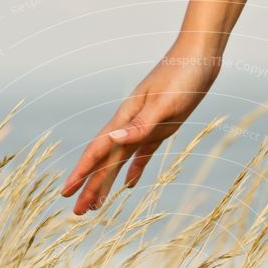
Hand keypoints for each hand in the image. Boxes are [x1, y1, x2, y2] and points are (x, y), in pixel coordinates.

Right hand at [61, 40, 221, 213]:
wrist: (200, 54)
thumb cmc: (184, 75)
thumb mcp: (165, 103)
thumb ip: (139, 125)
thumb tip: (112, 141)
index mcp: (127, 119)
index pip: (98, 151)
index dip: (82, 174)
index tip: (67, 193)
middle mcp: (130, 125)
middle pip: (104, 162)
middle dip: (89, 187)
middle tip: (78, 212)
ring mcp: (143, 127)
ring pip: (118, 161)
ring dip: (106, 182)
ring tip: (96, 205)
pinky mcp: (160, 128)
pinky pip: (140, 155)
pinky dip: (133, 171)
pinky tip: (128, 185)